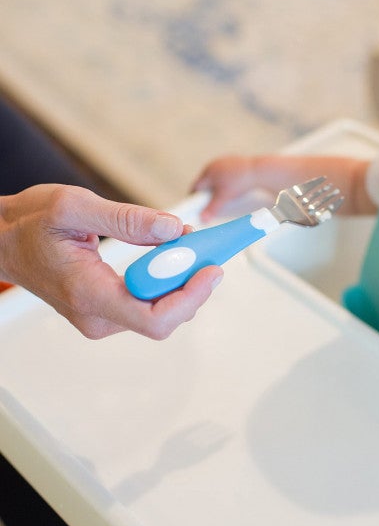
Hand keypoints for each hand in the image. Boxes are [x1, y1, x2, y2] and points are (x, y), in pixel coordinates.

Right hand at [0, 184, 222, 338]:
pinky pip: (149, 303)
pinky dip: (166, 279)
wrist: (2, 240)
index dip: (190, 298)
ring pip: (160, 310)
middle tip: (204, 247)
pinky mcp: (107, 310)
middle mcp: (97, 316)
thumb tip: (173, 230)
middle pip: (164, 316)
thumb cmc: (29, 224)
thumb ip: (127, 219)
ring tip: (186, 243)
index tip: (210, 270)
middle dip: (191, 282)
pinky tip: (168, 252)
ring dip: (180, 279)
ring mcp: (102, 317)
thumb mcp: (74, 206)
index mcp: (88, 294)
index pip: (154, 319)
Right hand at [192, 156, 262, 222]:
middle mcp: (213, 165)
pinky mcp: (231, 162)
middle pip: (203, 182)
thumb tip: (202, 218)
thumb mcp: (224, 198)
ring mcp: (222, 162)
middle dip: (204, 193)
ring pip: (213, 177)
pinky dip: (223, 181)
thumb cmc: (240, 181)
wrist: (258, 171)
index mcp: (208, 172)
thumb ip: (212, 208)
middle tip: (208, 204)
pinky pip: (222, 173)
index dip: (193, 197)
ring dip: (213, 187)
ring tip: (221, 196)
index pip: (195, 186)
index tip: (194, 206)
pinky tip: (230, 188)